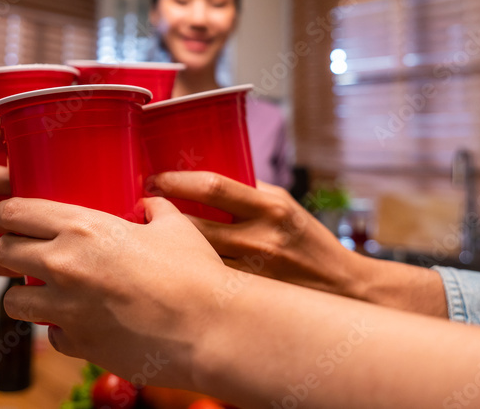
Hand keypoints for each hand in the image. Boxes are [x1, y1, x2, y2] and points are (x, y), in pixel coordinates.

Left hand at [0, 196, 229, 389]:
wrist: (210, 329)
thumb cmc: (196, 274)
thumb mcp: (175, 227)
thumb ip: (154, 209)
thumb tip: (149, 202)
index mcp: (83, 227)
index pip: (15, 211)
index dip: (10, 213)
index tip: (15, 218)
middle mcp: (64, 265)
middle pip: (4, 252)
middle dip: (14, 251)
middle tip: (32, 254)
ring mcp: (66, 309)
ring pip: (12, 300)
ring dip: (27, 295)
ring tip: (49, 293)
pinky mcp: (76, 344)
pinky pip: (50, 334)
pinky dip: (61, 329)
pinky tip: (83, 322)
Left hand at [148, 172, 447, 315]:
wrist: (344, 291)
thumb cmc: (308, 244)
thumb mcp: (284, 207)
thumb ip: (249, 193)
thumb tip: (201, 180)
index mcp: (269, 207)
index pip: (212, 186)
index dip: (175, 181)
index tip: (153, 180)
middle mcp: (260, 238)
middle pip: (192, 225)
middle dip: (158, 218)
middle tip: (135, 213)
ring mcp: (251, 272)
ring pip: (192, 259)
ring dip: (163, 251)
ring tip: (142, 244)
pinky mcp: (247, 299)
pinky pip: (204, 284)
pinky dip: (181, 277)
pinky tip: (164, 275)